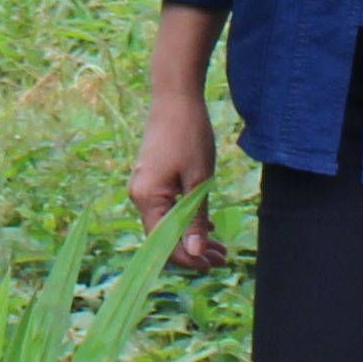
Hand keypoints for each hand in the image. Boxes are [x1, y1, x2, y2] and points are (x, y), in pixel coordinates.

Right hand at [128, 93, 224, 269]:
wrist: (175, 98)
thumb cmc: (189, 135)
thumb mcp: (198, 180)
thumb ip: (196, 218)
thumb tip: (195, 252)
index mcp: (146, 197)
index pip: (164, 244)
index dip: (189, 258)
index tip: (215, 263)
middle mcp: (139, 196)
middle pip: (164, 237)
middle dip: (194, 250)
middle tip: (223, 257)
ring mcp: (143, 187)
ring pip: (167, 223)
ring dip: (192, 236)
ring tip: (220, 245)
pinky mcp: (150, 179)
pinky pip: (165, 209)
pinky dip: (185, 219)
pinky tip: (207, 224)